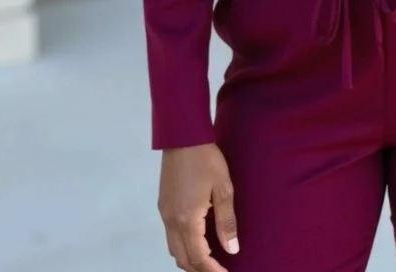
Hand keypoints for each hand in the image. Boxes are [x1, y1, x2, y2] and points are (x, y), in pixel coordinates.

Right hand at [158, 143, 238, 270]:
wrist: (182, 136)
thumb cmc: (206, 159)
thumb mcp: (223, 188)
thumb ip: (226, 222)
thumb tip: (232, 250)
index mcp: (187, 220)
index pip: (198, 258)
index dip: (213, 271)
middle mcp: (171, 221)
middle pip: (182, 259)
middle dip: (200, 268)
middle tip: (219, 269)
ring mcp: (164, 213)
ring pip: (174, 249)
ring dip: (190, 258)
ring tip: (210, 257)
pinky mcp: (163, 205)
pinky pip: (170, 236)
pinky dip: (183, 245)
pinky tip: (198, 238)